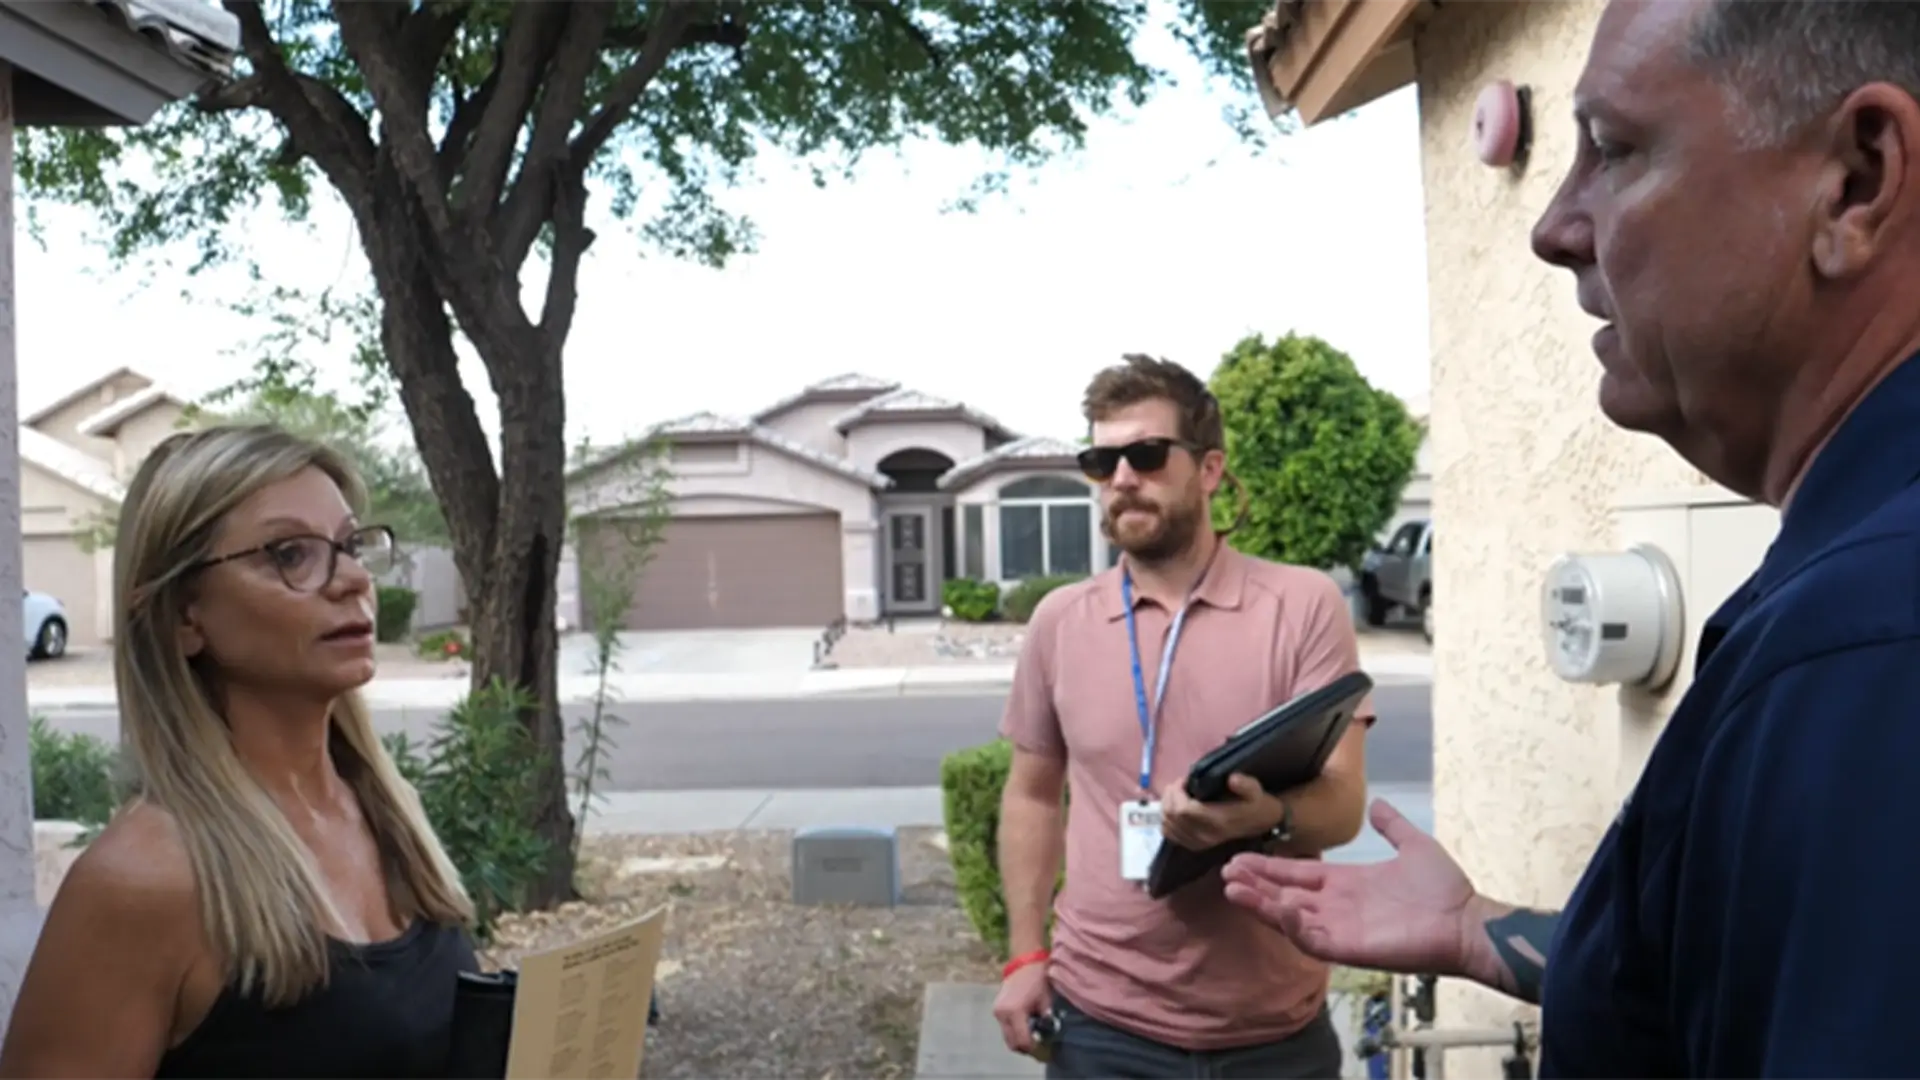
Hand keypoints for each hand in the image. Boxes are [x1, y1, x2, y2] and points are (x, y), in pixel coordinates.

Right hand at [991, 962, 1050, 1056]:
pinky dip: (1014, 1031)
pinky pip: (1005, 1028)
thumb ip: (1045, 1021)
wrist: (1024, 962)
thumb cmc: (1037, 980)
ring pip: (1007, 1037)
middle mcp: (1002, 1014)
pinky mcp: (996, 1009)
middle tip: (1039, 1048)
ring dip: (1019, 1040)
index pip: (1023, 1041)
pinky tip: (1026, 1026)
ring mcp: (997, 1012)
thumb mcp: (1046, 1002)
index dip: (1034, 1049)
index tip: (1044, 1051)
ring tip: (1033, 1037)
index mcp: (1015, 1012)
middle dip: (1025, 1048)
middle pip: (1012, 1043)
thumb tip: (1047, 1035)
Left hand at [1161, 773, 1283, 850]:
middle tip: (1179, 784)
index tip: (1185, 780)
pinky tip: (1175, 808)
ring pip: (1167, 824)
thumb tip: (1232, 779)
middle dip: (1170, 796)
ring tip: (1177, 793)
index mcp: (1218, 821)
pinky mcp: (1193, 845)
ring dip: (1166, 805)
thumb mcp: (1255, 790)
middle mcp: (1205, 835)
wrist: (1258, 823)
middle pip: (1172, 816)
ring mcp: (1198, 843)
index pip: (1184, 810)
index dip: (1177, 793)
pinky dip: (1166, 819)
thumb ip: (1245, 785)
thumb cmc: (1255, 803)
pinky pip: (1169, 833)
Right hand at [1220, 799, 1486, 978]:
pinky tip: (1281, 904)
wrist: (1467, 921)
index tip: (1240, 858)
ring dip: (1262, 905)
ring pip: (1289, 919)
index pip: (1297, 874)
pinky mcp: (1349, 948)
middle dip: (1254, 885)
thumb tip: (1378, 804)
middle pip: (1284, 896)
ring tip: (1234, 890)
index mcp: (1346, 883)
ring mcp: (1341, 929)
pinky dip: (1293, 925)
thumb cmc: (1443, 890)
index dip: (1268, 867)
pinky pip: (1312, 940)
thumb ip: (1392, 826)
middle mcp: (1337, 907)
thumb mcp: (1414, 846)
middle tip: (1226, 873)